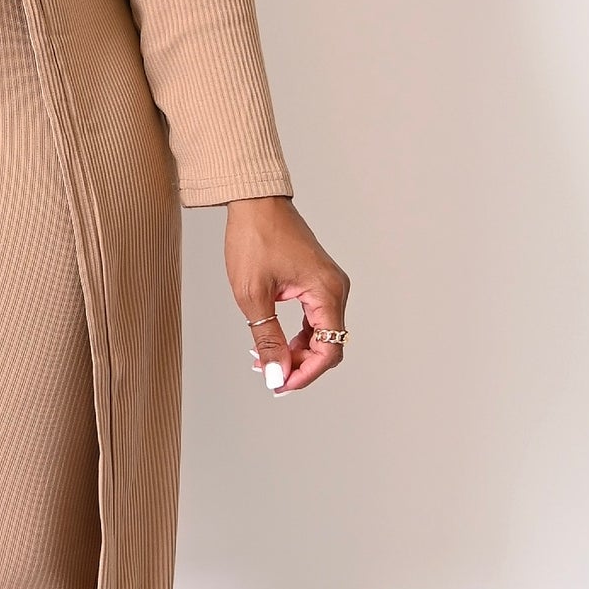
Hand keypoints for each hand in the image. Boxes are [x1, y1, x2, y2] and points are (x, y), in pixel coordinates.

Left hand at [223, 196, 348, 395]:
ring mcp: (328, 286)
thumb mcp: (253, 296)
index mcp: (327, 292)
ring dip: (295, 353)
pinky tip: (271, 344)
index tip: (279, 385)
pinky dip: (295, 336)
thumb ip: (267, 339)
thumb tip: (276, 375)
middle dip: (299, 366)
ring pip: (320, 335)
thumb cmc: (254, 239)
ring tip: (263, 361)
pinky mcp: (317, 282)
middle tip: (268, 376)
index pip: (330, 350)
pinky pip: (313, 320)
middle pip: (328, 346)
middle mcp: (335, 290)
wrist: (254, 203)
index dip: (306, 374)